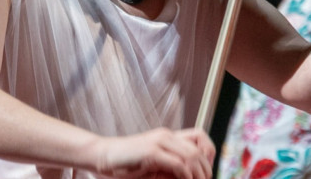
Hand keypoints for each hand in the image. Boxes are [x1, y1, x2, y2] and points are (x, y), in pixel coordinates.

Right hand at [93, 127, 214, 178]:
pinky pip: (178, 164)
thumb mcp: (153, 163)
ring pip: (191, 155)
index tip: (207, 170)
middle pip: (199, 148)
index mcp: (168, 136)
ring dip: (199, 173)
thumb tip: (188, 175)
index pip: (199, 136)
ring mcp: (159, 142)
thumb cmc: (125, 162)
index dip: (208, 152)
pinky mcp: (151, 152)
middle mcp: (166, 135)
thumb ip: (170, 165)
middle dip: (206, 168)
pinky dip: (186, 175)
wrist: (102, 155)